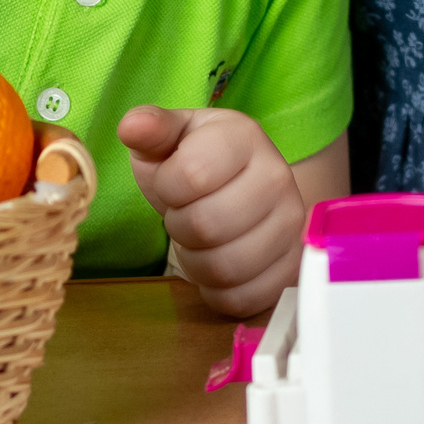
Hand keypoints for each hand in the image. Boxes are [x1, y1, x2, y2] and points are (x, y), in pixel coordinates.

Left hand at [121, 106, 309, 316]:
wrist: (245, 187)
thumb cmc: (199, 162)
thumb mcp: (172, 137)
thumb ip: (152, 129)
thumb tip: (132, 126)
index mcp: (245, 137)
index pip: (193, 174)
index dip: (166, 186)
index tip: (171, 182)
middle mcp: (278, 177)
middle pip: (207, 225)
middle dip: (180, 226)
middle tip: (185, 214)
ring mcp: (290, 226)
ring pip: (225, 267)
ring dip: (196, 261)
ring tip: (200, 239)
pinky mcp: (290, 268)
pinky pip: (242, 298)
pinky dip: (217, 290)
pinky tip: (216, 262)